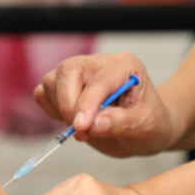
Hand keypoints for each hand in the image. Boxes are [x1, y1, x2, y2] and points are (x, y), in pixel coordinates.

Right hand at [34, 52, 175, 156]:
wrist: (145, 129)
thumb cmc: (150, 124)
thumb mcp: (146, 127)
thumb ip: (121, 123)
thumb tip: (93, 124)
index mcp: (125, 67)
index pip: (99, 79)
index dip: (87, 103)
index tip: (81, 127)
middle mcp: (99, 64)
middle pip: (67, 70)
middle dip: (67, 103)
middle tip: (80, 130)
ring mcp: (80, 74)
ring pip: (51, 81)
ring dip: (60, 109)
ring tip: (83, 128)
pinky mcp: (65, 87)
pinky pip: (43, 93)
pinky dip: (51, 110)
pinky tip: (72, 121)